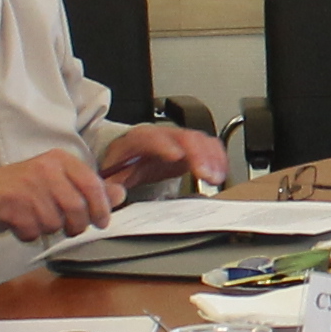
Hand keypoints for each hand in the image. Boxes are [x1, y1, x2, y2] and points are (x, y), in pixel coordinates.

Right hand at [0, 150, 119, 241]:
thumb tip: (120, 195)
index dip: (102, 207)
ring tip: (42, 218)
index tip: (102, 221)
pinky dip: (32, 234)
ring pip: (54, 222)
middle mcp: (45, 170)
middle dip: (78, 224)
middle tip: (73, 228)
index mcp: (61, 160)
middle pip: (76, 207)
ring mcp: (27, 187)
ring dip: (52, 229)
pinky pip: (33, 231)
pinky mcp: (12, 206)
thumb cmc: (32, 185)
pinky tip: (25, 222)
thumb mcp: (63, 179)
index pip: (92, 184)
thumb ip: (91, 187)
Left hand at [99, 123, 231, 195]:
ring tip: (216, 177)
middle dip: (198, 155)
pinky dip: (217, 158)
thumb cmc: (119, 166)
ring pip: (199, 140)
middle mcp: (161, 135)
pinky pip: (208, 145)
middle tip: (206, 174)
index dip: (166, 145)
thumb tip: (113, 196)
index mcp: (138, 140)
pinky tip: (221, 171)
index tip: (177, 156)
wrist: (127, 157)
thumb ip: (110, 187)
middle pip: (183, 137)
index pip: (153, 138)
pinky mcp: (190, 147)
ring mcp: (178, 139)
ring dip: (211, 158)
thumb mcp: (109, 177)